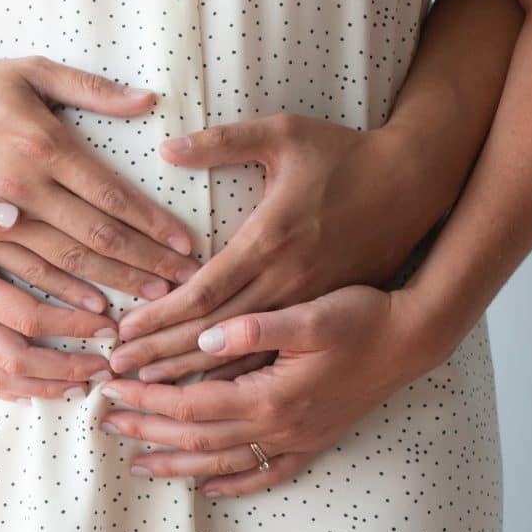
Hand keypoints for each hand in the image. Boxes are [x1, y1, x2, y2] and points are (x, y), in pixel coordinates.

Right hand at [0, 56, 200, 301]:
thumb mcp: (29, 70)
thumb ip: (90, 88)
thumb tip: (147, 100)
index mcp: (44, 146)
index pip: (111, 196)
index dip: (153, 223)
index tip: (187, 244)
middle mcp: (24, 188)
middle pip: (97, 238)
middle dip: (146, 263)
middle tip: (186, 283)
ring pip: (66, 264)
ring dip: (114, 284)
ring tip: (153, 301)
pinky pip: (26, 276)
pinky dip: (62, 297)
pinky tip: (94, 312)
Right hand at [0, 168, 117, 402]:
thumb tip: (13, 211)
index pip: (25, 316)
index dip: (71, 325)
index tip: (108, 323)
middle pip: (16, 361)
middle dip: (65, 369)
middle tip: (106, 367)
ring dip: (40, 388)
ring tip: (79, 388)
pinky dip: (5, 389)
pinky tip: (30, 391)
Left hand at [97, 285, 443, 496]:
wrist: (413, 340)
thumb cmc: (361, 318)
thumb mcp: (309, 313)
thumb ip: (254, 328)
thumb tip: (205, 337)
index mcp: (268, 395)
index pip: (189, 403)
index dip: (146, 398)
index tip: (111, 388)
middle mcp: (278, 427)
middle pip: (197, 438)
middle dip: (148, 430)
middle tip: (105, 423)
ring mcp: (296, 439)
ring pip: (224, 463)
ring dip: (178, 463)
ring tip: (139, 464)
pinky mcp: (314, 441)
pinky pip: (268, 473)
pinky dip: (236, 484)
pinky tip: (211, 489)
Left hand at [109, 113, 450, 380]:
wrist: (417, 186)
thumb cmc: (345, 155)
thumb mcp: (285, 133)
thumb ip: (224, 141)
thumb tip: (167, 147)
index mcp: (269, 241)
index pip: (202, 292)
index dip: (158, 316)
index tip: (121, 333)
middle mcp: (286, 282)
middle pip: (211, 333)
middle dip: (160, 354)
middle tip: (115, 371)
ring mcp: (307, 305)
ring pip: (241, 356)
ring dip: (191, 375)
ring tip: (146, 390)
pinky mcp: (323, 315)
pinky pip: (274, 359)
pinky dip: (238, 378)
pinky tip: (208, 397)